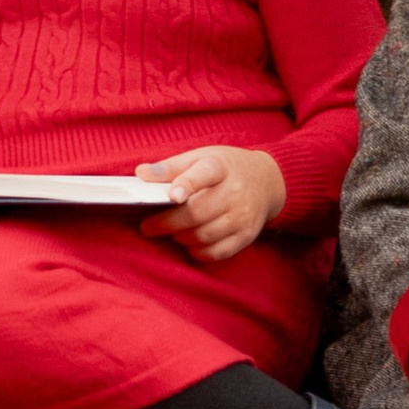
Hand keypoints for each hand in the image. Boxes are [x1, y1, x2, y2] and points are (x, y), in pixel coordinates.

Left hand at [135, 145, 287, 264]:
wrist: (267, 181)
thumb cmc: (226, 168)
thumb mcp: (201, 156)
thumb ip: (170, 166)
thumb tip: (141, 173)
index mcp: (220, 166)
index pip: (203, 174)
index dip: (186, 185)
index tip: (171, 196)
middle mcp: (235, 192)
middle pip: (197, 213)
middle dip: (167, 223)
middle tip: (147, 227)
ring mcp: (242, 216)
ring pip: (203, 236)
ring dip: (180, 237)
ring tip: (170, 231)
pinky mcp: (246, 236)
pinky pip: (217, 252)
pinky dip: (197, 251)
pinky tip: (189, 242)